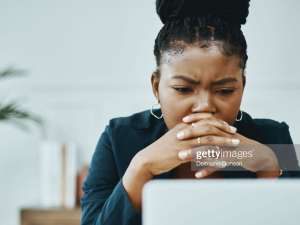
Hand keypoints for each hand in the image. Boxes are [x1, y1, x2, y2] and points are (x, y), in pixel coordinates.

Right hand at [122, 113, 238, 208]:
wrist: (148, 159)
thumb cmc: (161, 150)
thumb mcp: (174, 139)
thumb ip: (185, 135)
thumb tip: (197, 136)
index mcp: (183, 126)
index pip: (203, 119)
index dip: (217, 121)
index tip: (227, 125)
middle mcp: (184, 130)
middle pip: (208, 126)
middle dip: (223, 128)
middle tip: (235, 132)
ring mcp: (183, 141)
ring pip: (208, 138)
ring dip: (224, 140)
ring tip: (235, 143)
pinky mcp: (183, 152)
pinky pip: (202, 153)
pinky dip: (215, 155)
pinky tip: (223, 159)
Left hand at [179, 113, 280, 177]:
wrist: (259, 155)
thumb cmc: (239, 146)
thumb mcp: (227, 136)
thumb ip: (215, 132)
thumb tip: (198, 129)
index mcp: (224, 130)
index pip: (208, 120)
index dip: (196, 119)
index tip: (182, 121)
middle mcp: (226, 137)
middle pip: (207, 132)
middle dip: (191, 134)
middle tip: (177, 137)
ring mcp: (230, 149)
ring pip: (211, 149)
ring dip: (195, 153)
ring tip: (181, 157)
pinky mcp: (234, 160)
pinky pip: (219, 165)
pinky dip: (208, 170)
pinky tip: (197, 174)